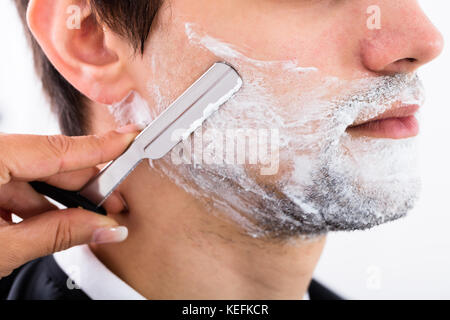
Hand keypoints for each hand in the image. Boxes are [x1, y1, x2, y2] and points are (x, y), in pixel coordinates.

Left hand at [0, 124, 140, 278]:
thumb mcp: (2, 249)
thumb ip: (56, 234)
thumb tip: (104, 228)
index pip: (56, 149)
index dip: (99, 147)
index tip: (129, 139)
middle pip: (47, 162)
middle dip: (83, 186)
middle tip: (112, 206)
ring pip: (31, 175)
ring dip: (57, 201)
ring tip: (81, 224)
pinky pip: (13, 182)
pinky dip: (34, 203)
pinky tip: (46, 224)